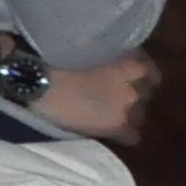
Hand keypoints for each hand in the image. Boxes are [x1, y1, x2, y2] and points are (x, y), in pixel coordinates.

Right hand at [34, 49, 159, 144]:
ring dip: (127, 112)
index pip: (149, 70)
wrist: (36, 82)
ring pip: (139, 115)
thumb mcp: (83, 49)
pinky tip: (110, 130)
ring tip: (107, 112)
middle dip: (132, 93)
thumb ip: (103, 55)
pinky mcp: (116, 128)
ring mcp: (127, 109)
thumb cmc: (52, 58)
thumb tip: (103, 60)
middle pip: (145, 94)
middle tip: (111, 92)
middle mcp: (133, 86)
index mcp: (128, 64)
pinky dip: (124, 134)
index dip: (140, 73)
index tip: (129, 72)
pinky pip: (132, 136)